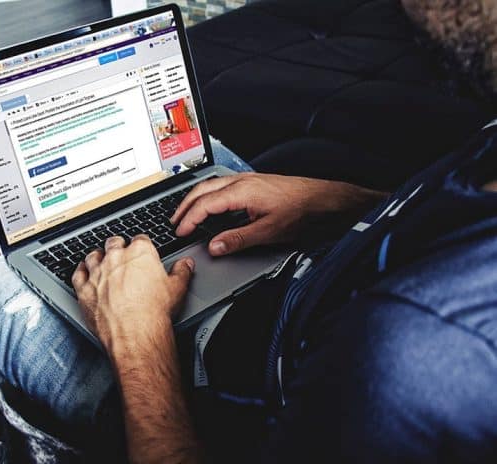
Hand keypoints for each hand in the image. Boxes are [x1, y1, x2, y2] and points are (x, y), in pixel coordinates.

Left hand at [72, 235, 193, 351]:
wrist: (135, 333)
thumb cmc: (154, 312)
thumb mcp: (177, 289)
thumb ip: (181, 272)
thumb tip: (185, 264)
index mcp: (140, 253)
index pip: (140, 240)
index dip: (141, 245)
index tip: (142, 250)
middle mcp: (116, 258)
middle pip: (114, 243)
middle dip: (118, 247)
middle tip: (121, 253)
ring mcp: (97, 273)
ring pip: (93, 256)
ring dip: (97, 256)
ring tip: (100, 259)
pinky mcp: (84, 289)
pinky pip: (78, 274)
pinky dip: (80, 271)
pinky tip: (82, 271)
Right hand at [171, 173, 385, 255]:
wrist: (324, 199)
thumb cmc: (302, 211)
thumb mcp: (268, 231)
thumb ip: (237, 240)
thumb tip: (214, 247)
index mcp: (241, 192)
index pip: (204, 205)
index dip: (189, 220)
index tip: (180, 233)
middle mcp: (241, 181)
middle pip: (202, 190)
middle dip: (184, 206)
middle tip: (174, 223)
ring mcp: (247, 180)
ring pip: (211, 185)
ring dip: (195, 199)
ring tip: (187, 214)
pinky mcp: (254, 182)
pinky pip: (222, 185)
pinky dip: (209, 196)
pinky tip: (211, 206)